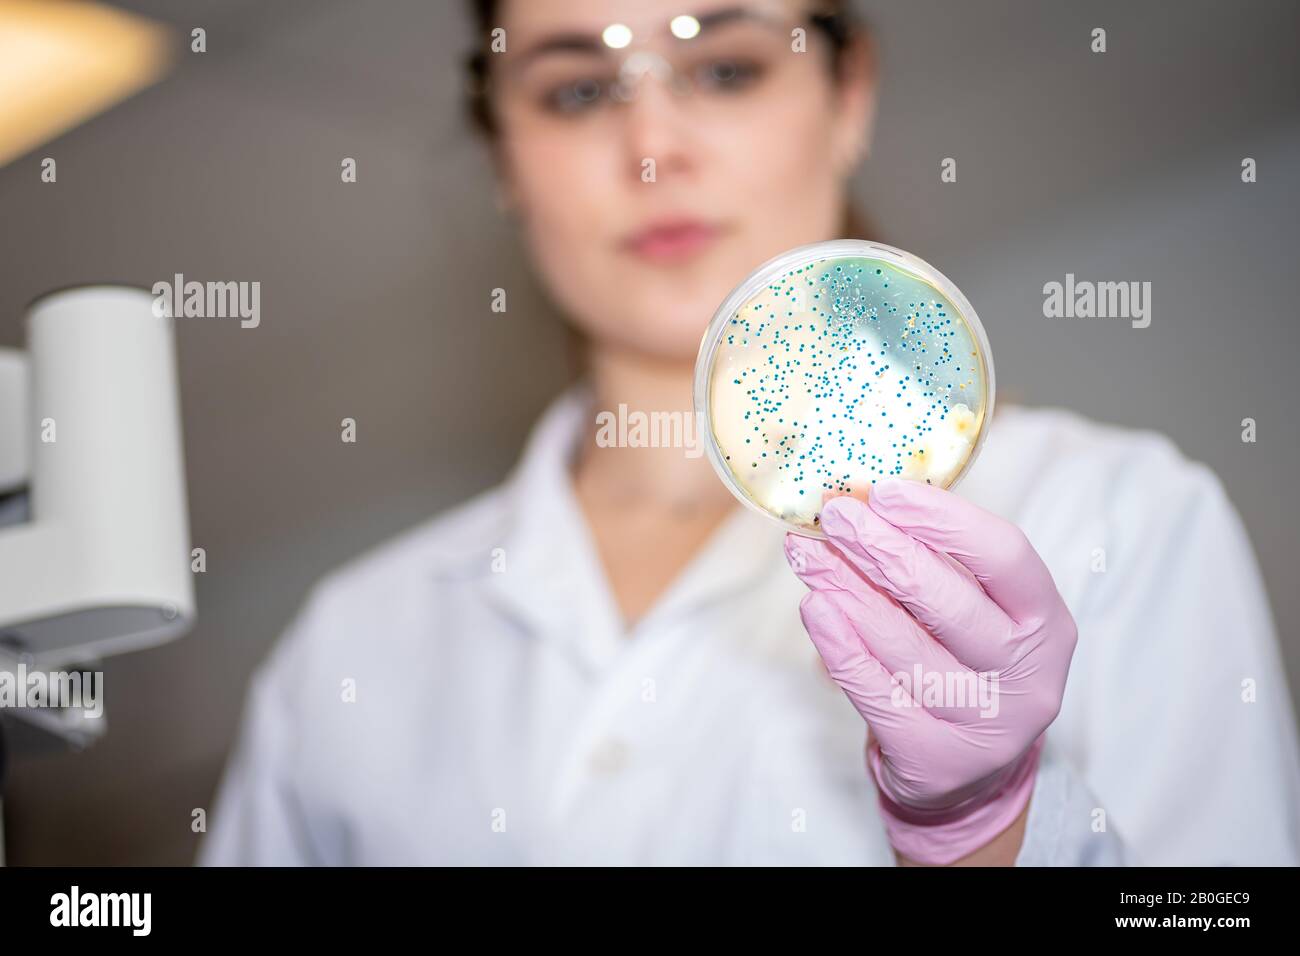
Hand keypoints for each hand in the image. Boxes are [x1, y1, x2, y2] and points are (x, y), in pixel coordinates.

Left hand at [784, 478, 1077, 864]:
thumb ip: (941, 563)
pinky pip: (875, 691)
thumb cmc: (965, 665)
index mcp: (1047, 622)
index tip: (886, 491)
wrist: (968, 774)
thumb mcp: (980, 613)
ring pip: (904, 645)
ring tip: (807, 554)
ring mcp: (984, 723)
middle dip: (883, 551)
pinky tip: (815, 607)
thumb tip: (866, 503)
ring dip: (847, 590)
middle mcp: (1027, 675)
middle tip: (835, 516)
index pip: (1005, 557)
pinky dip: (839, 645)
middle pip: (949, 602)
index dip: (944, 520)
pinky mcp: (934, 759)